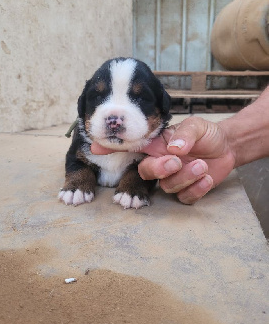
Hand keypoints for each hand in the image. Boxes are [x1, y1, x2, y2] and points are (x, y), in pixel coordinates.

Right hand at [91, 116, 235, 203]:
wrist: (228, 147)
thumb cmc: (207, 134)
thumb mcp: (197, 125)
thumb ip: (184, 134)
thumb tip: (173, 148)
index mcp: (158, 146)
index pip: (132, 146)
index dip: (113, 148)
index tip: (95, 148)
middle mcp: (161, 163)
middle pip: (146, 172)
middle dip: (160, 169)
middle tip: (177, 161)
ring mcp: (172, 179)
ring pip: (167, 186)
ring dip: (185, 177)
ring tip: (202, 165)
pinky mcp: (187, 191)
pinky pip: (184, 198)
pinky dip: (196, 190)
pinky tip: (207, 178)